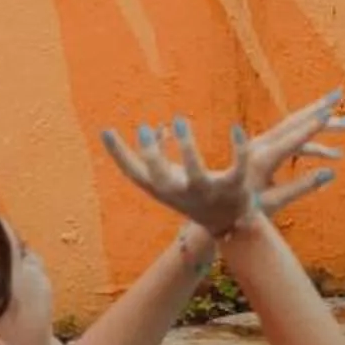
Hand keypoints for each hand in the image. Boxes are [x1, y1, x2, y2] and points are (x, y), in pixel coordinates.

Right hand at [99, 113, 262, 240]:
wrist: (227, 222)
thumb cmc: (191, 193)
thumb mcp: (170, 177)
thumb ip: (158, 153)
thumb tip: (156, 127)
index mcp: (161, 189)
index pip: (133, 174)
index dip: (118, 154)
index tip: (106, 130)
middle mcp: (181, 193)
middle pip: (159, 177)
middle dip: (150, 155)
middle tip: (142, 128)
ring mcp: (207, 192)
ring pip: (196, 174)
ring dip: (187, 148)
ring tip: (178, 121)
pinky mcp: (234, 187)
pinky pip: (237, 168)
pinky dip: (238, 148)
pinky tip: (236, 127)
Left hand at [246, 87, 344, 220]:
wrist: (217, 208)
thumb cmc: (245, 209)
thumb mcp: (275, 202)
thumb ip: (302, 187)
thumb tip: (332, 173)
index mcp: (263, 159)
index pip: (294, 138)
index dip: (314, 124)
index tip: (330, 109)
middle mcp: (262, 145)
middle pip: (296, 122)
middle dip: (320, 108)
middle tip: (340, 94)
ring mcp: (262, 146)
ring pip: (296, 129)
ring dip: (322, 125)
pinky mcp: (264, 150)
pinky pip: (294, 142)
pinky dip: (313, 145)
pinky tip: (333, 154)